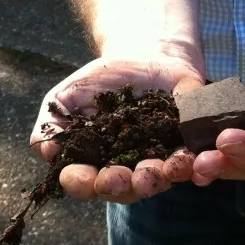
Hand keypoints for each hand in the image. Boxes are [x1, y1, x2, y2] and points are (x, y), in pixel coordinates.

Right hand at [31, 56, 205, 203]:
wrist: (145, 55)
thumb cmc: (101, 80)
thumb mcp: (68, 96)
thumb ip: (52, 124)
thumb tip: (48, 151)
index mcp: (94, 163)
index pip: (84, 182)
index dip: (82, 183)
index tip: (84, 176)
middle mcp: (126, 170)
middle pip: (123, 189)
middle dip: (122, 185)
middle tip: (123, 176)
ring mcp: (158, 162)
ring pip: (158, 180)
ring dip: (158, 179)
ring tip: (159, 169)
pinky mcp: (187, 148)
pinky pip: (193, 164)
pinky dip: (195, 168)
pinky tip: (193, 163)